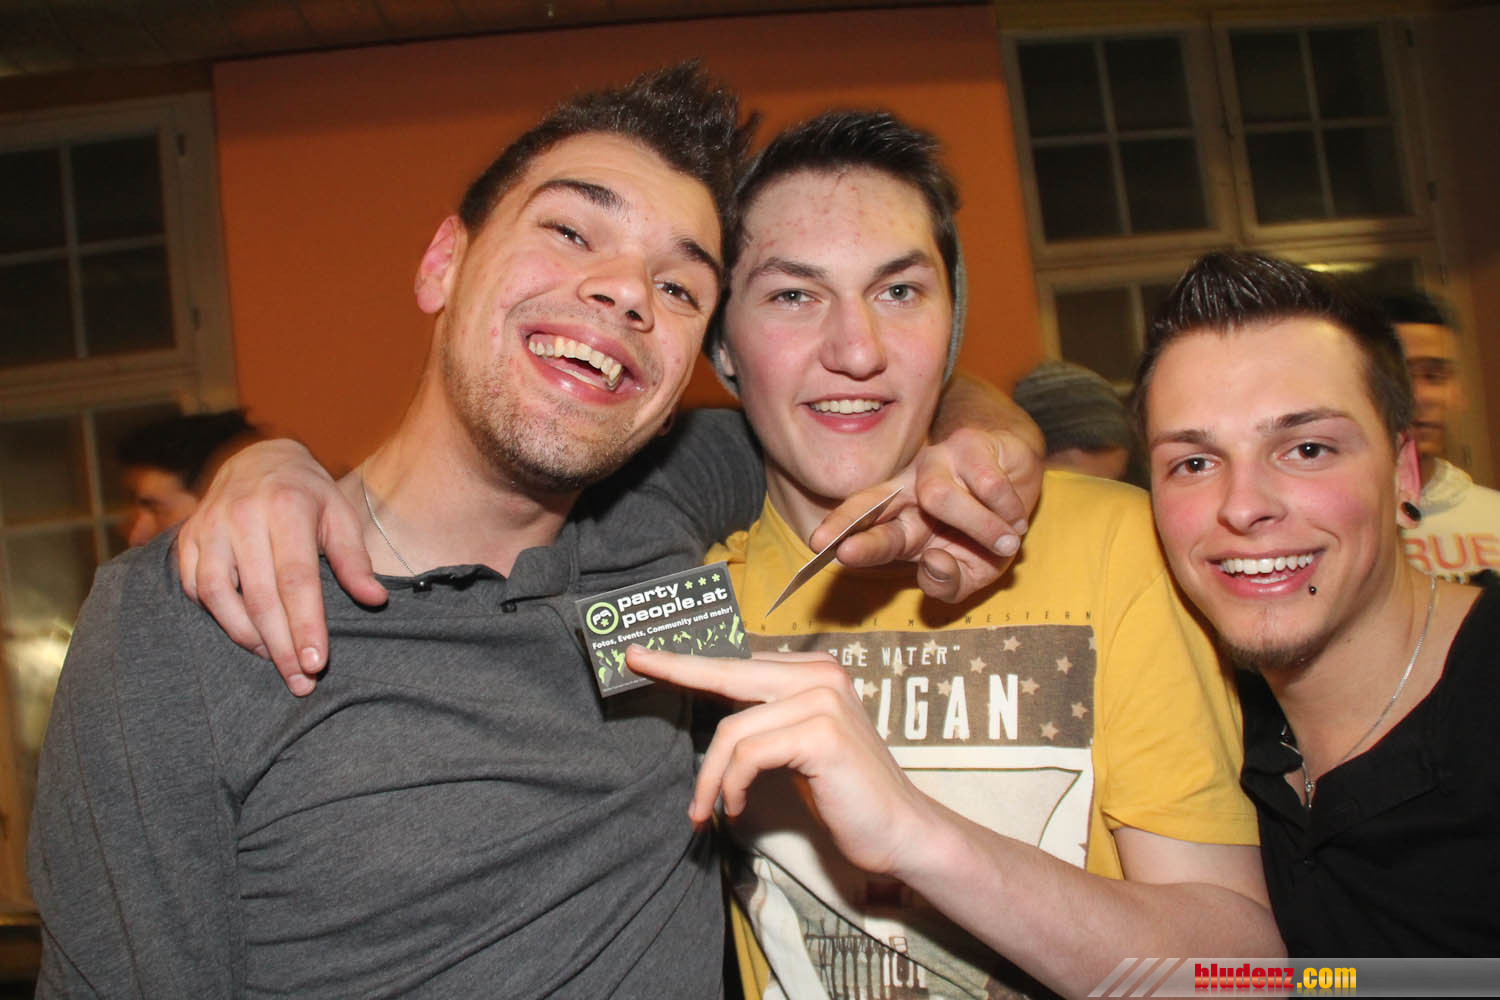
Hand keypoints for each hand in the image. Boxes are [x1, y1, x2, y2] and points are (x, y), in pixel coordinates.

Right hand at [175, 439, 384, 694]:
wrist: (258, 458)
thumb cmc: (308, 495)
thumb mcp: (340, 516)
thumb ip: (354, 559)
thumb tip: (375, 600)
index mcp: (286, 508)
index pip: (296, 580)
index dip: (305, 625)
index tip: (317, 664)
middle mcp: (242, 516)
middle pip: (259, 596)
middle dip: (280, 646)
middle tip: (300, 682)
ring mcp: (209, 526)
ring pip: (218, 595)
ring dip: (246, 636)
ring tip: (274, 659)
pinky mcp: (187, 538)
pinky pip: (195, 587)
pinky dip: (217, 615)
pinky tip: (243, 633)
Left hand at [624, 645, 935, 876]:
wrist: (900, 830)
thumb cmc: (845, 793)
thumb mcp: (799, 745)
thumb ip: (766, 718)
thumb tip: (712, 704)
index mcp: (814, 671)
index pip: (739, 660)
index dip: (690, 659)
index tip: (644, 652)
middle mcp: (820, 674)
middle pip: (728, 670)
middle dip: (676, 667)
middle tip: (632, 662)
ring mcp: (824, 700)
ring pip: (732, 729)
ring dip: (709, 777)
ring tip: (706, 809)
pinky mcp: (822, 734)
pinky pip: (749, 754)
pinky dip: (731, 786)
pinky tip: (735, 808)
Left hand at [813, 425, 1042, 601]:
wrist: (1023, 482)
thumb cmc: (987, 533)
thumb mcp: (972, 572)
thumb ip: (947, 583)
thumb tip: (933, 566)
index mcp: (901, 520)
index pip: (861, 521)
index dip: (839, 530)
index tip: (820, 545)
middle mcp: (909, 488)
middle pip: (879, 506)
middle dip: (864, 537)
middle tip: (847, 552)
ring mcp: (937, 462)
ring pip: (941, 498)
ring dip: (980, 528)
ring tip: (1005, 542)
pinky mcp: (969, 445)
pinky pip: (986, 485)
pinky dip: (1007, 511)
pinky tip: (1015, 517)